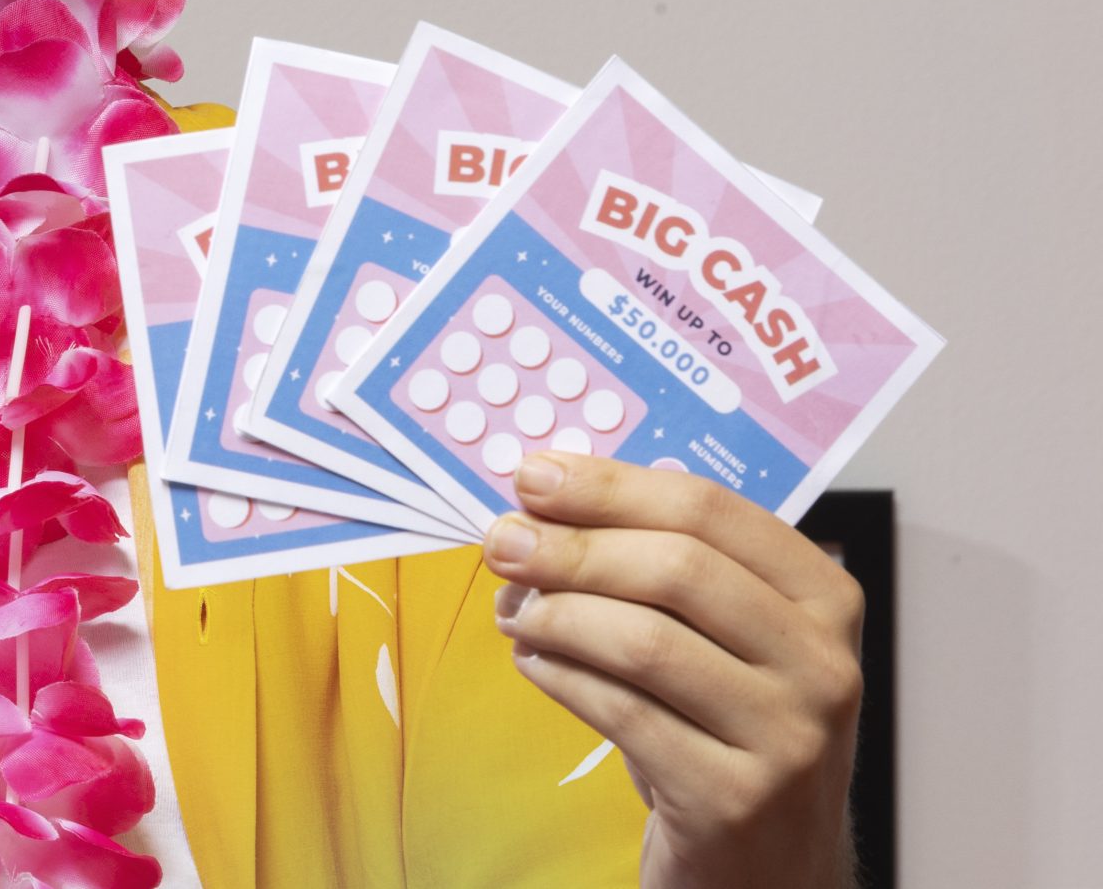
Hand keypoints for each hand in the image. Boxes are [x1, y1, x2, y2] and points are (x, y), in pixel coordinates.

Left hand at [483, 452, 862, 888]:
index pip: (708, 510)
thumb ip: (657, 567)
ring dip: (556, 615)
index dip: (608, 486)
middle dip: (570, 548)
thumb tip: (541, 501)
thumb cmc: (728, 729)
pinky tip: (533, 663)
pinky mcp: (734, 799)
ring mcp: (788, 738)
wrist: (773, 866)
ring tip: (513, 611)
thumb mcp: (720, 638)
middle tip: (501, 544)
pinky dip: (562, 678)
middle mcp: (823, 665)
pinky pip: (623, 714)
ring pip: (645, 642)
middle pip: (676, 570)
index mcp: (822, 598)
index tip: (531, 476)